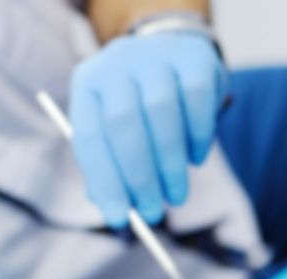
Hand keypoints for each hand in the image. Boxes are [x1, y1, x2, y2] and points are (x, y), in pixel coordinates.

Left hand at [68, 31, 226, 226]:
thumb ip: (113, 166)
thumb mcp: (118, 130)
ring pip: (161, 113)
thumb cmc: (141, 106)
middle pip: (123, 124)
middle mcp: (116, 62)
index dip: (104, 182)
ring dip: (170, 165)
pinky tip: (197, 159)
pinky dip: (198, 139)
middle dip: (139, 177)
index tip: (120, 219)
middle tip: (152, 214)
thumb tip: (117, 213)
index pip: (89, 137)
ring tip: (177, 195)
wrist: (175, 52)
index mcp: (88, 84)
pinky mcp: (194, 57)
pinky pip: (197, 102)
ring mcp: (156, 55)